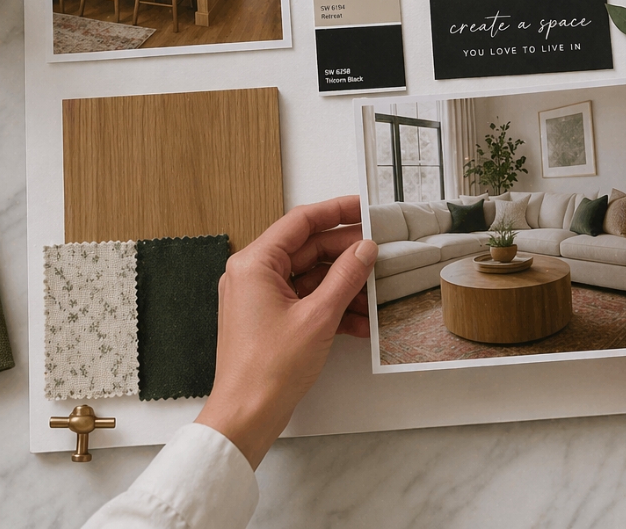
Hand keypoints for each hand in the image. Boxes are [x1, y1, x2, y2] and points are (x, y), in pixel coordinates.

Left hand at [196, 195, 376, 468]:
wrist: (246, 415)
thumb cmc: (268, 370)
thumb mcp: (318, 316)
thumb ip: (345, 277)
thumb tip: (365, 249)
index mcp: (255, 264)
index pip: (300, 222)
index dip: (336, 211)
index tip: (364, 208)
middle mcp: (253, 275)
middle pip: (308, 250)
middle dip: (345, 256)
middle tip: (379, 254)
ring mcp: (260, 298)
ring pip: (310, 277)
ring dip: (343, 285)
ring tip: (375, 294)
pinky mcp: (270, 319)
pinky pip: (306, 300)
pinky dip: (332, 307)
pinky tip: (360, 321)